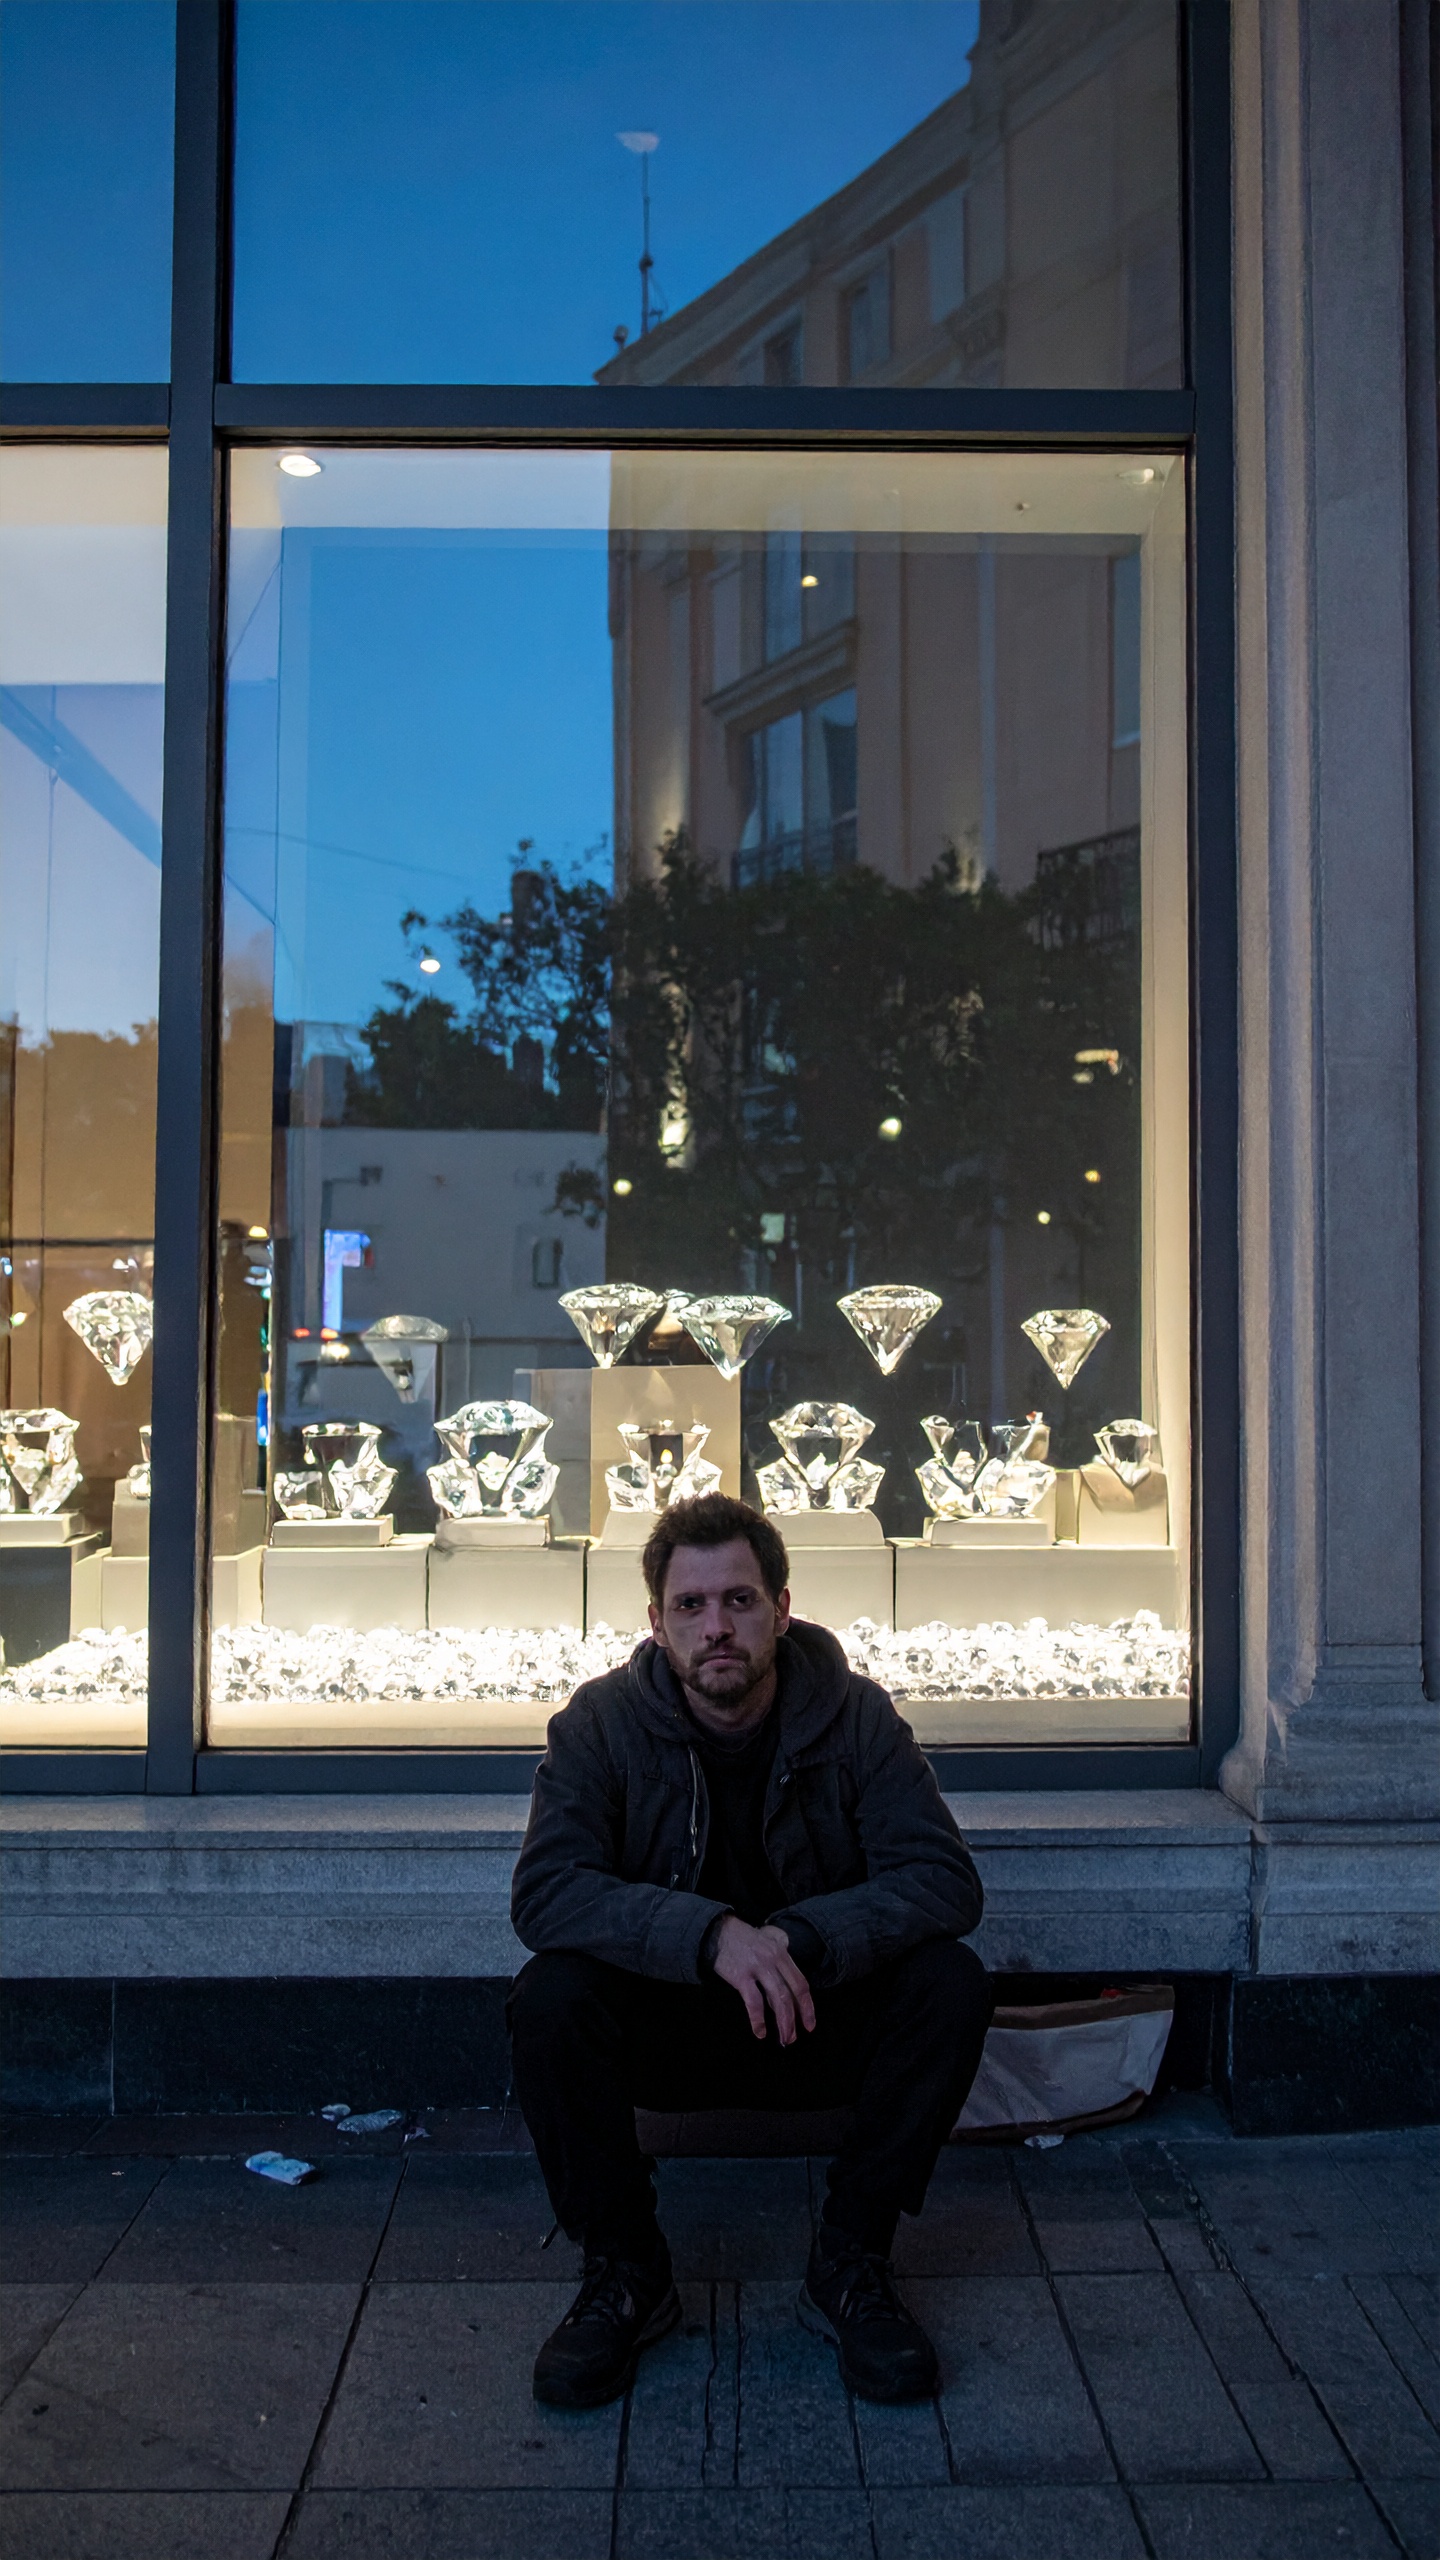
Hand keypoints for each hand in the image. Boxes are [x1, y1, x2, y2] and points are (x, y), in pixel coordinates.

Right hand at [710, 1916, 815, 2044]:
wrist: (717, 1932)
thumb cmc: (743, 1937)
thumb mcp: (768, 1935)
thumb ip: (781, 1947)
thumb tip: (788, 1963)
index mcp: (781, 1953)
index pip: (800, 1983)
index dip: (807, 2006)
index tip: (809, 2024)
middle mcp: (773, 1960)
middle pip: (791, 1994)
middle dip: (796, 2018)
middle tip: (795, 2037)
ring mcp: (757, 1968)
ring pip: (777, 1999)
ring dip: (783, 2022)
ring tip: (783, 2039)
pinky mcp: (741, 1976)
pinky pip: (753, 2002)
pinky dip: (758, 2019)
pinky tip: (760, 2032)